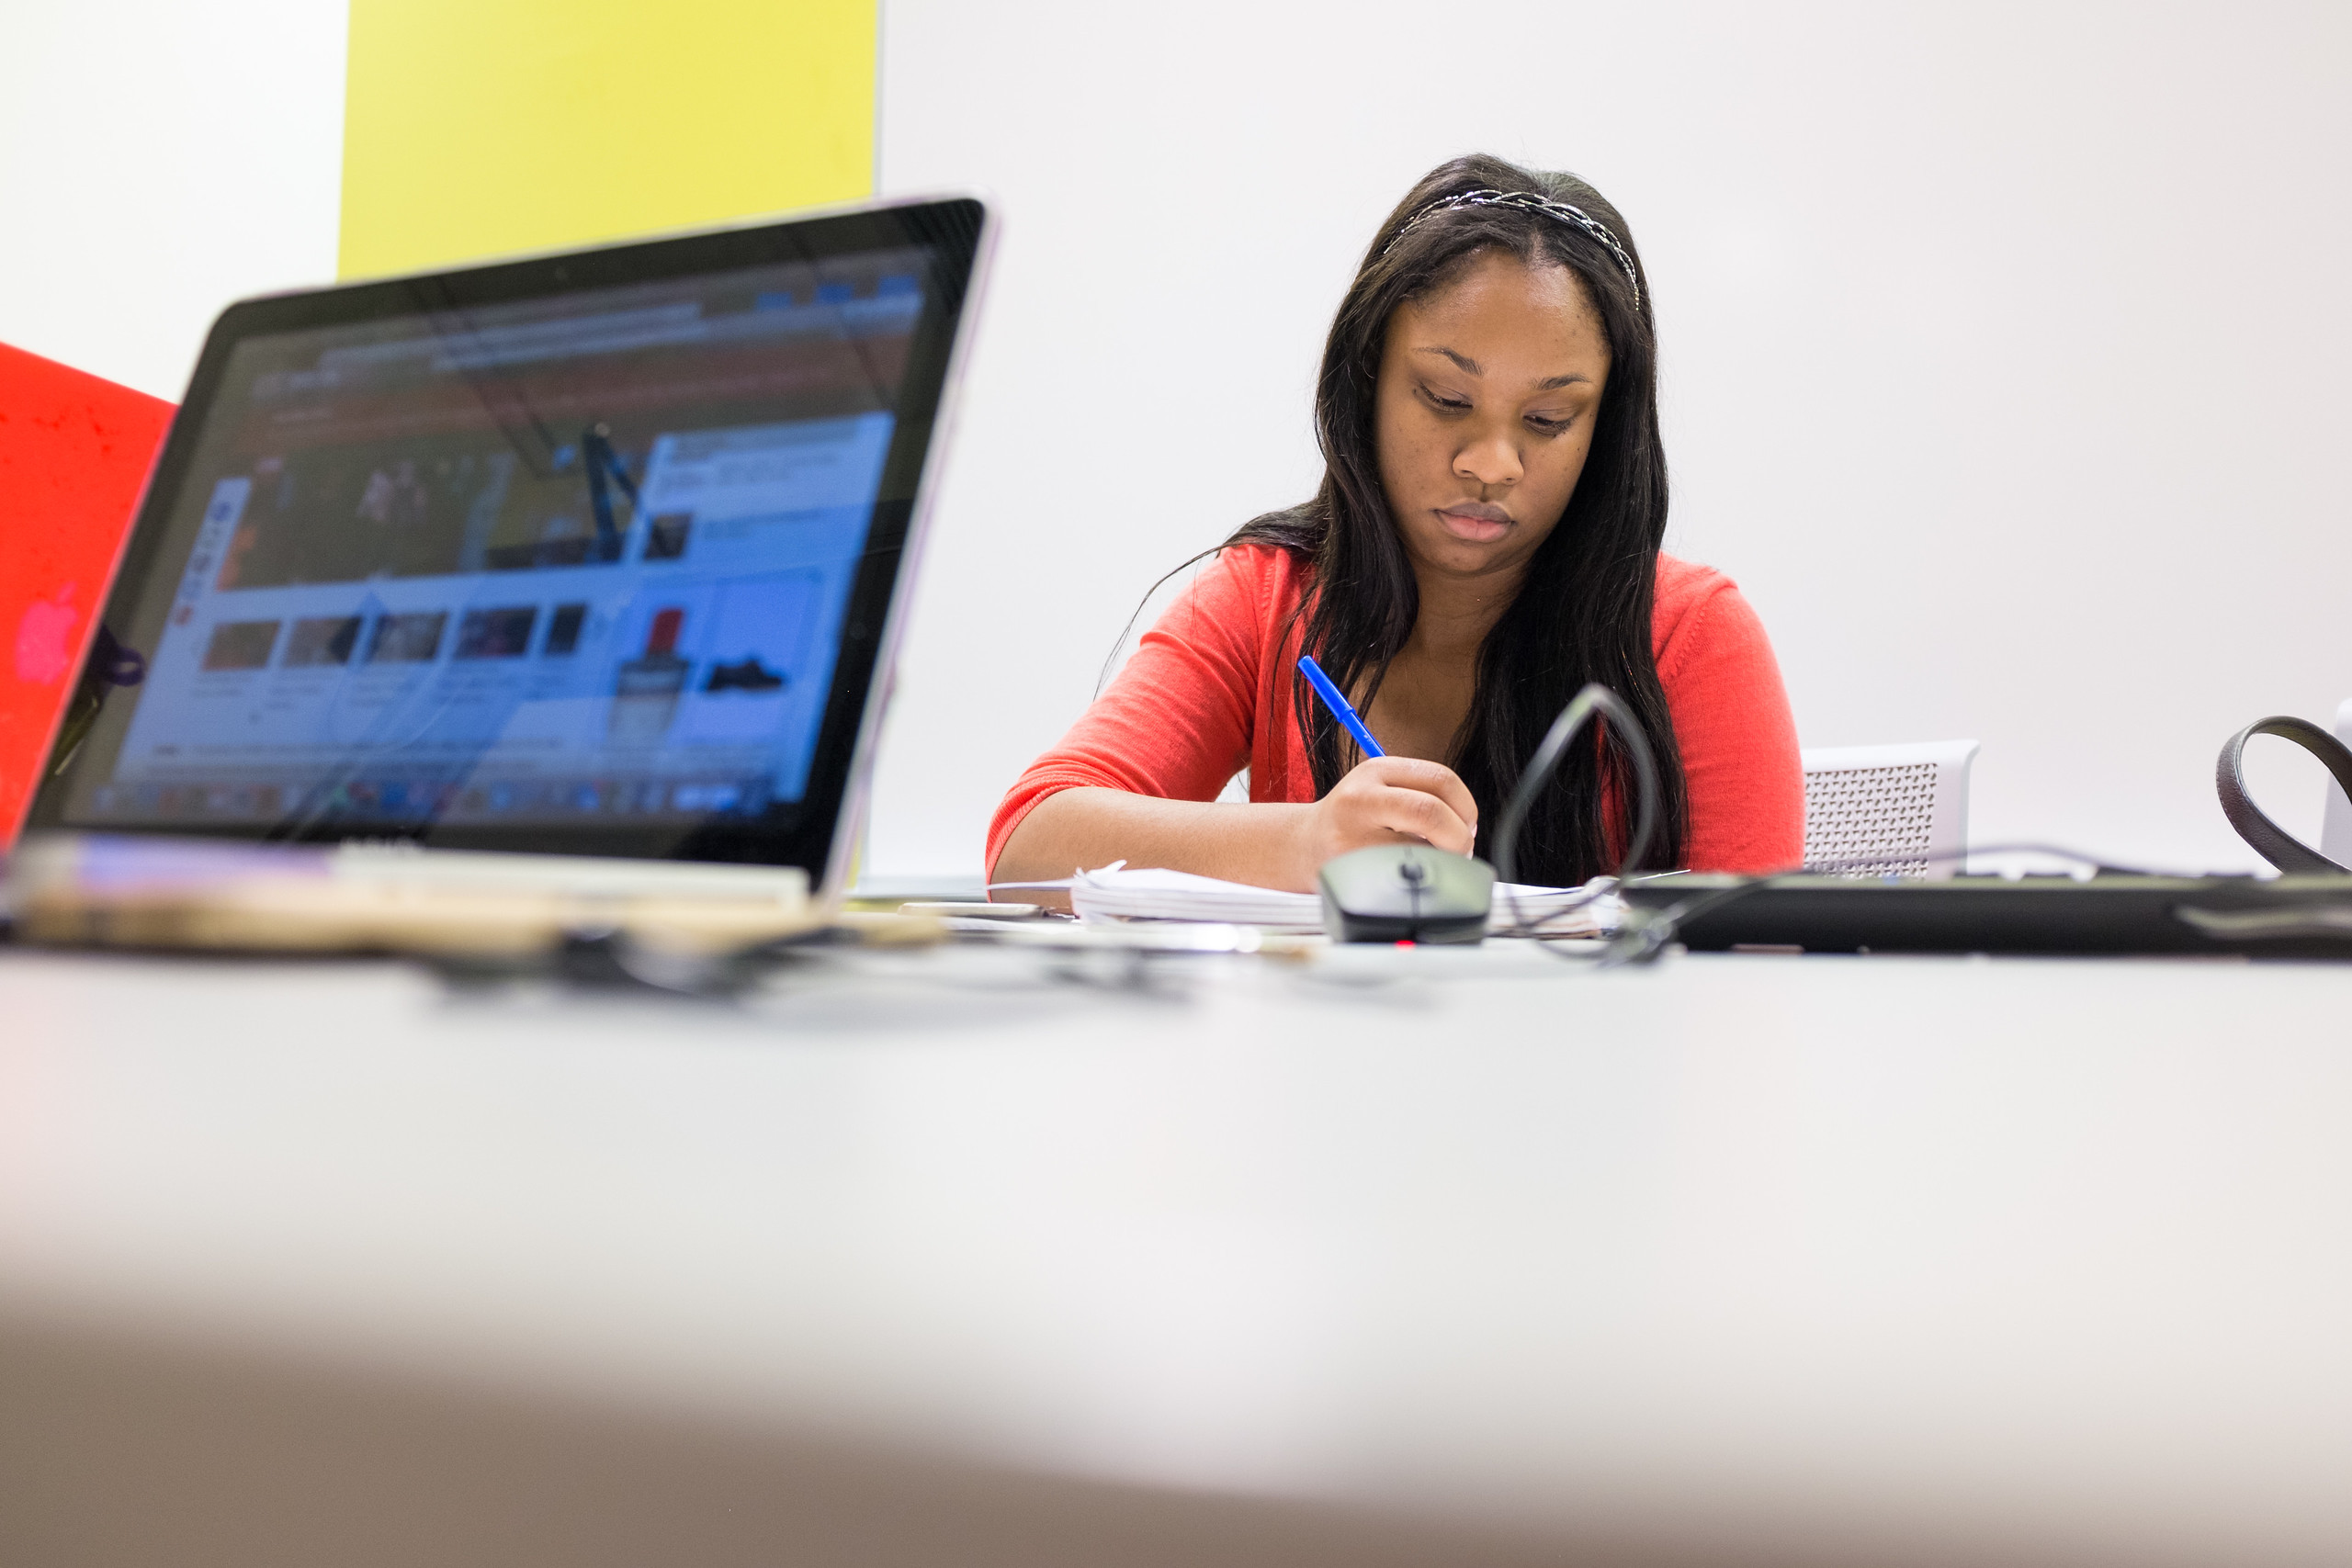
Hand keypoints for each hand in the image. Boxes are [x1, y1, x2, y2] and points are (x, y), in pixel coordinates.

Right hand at [1292, 756, 1478, 881]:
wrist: (1301, 845)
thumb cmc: (1352, 819)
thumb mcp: (1380, 787)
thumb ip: (1421, 792)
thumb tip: (1468, 824)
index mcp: (1377, 770)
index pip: (1440, 778)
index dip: (1466, 806)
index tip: (1467, 824)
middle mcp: (1362, 798)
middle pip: (1430, 811)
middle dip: (1458, 837)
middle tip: (1460, 850)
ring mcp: (1352, 835)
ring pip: (1419, 849)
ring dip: (1441, 862)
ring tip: (1435, 863)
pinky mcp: (1348, 870)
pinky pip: (1401, 876)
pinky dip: (1419, 878)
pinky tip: (1411, 875)